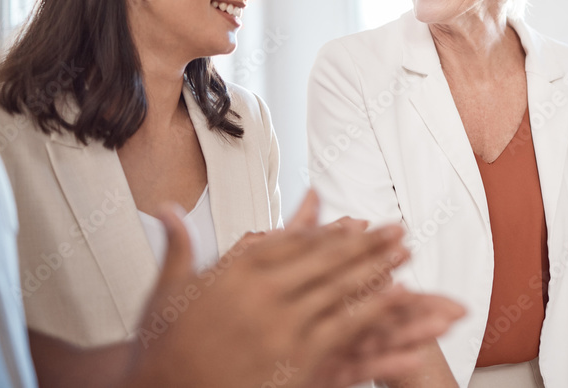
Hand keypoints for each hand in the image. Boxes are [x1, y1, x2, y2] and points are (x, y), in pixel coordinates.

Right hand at [127, 190, 463, 387]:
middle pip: (325, 260)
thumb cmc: (162, 352)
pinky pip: (342, 328)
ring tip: (405, 254)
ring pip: (339, 288)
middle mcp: (261, 294)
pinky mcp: (294, 359)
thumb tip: (168, 208)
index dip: (328, 230)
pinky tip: (397, 296)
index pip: (292, 242)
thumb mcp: (166, 292)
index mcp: (234, 272)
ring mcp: (280, 326)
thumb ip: (178, 246)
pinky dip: (371, 308)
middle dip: (366, 243)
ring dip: (377, 268)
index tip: (355, 221)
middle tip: (397, 228)